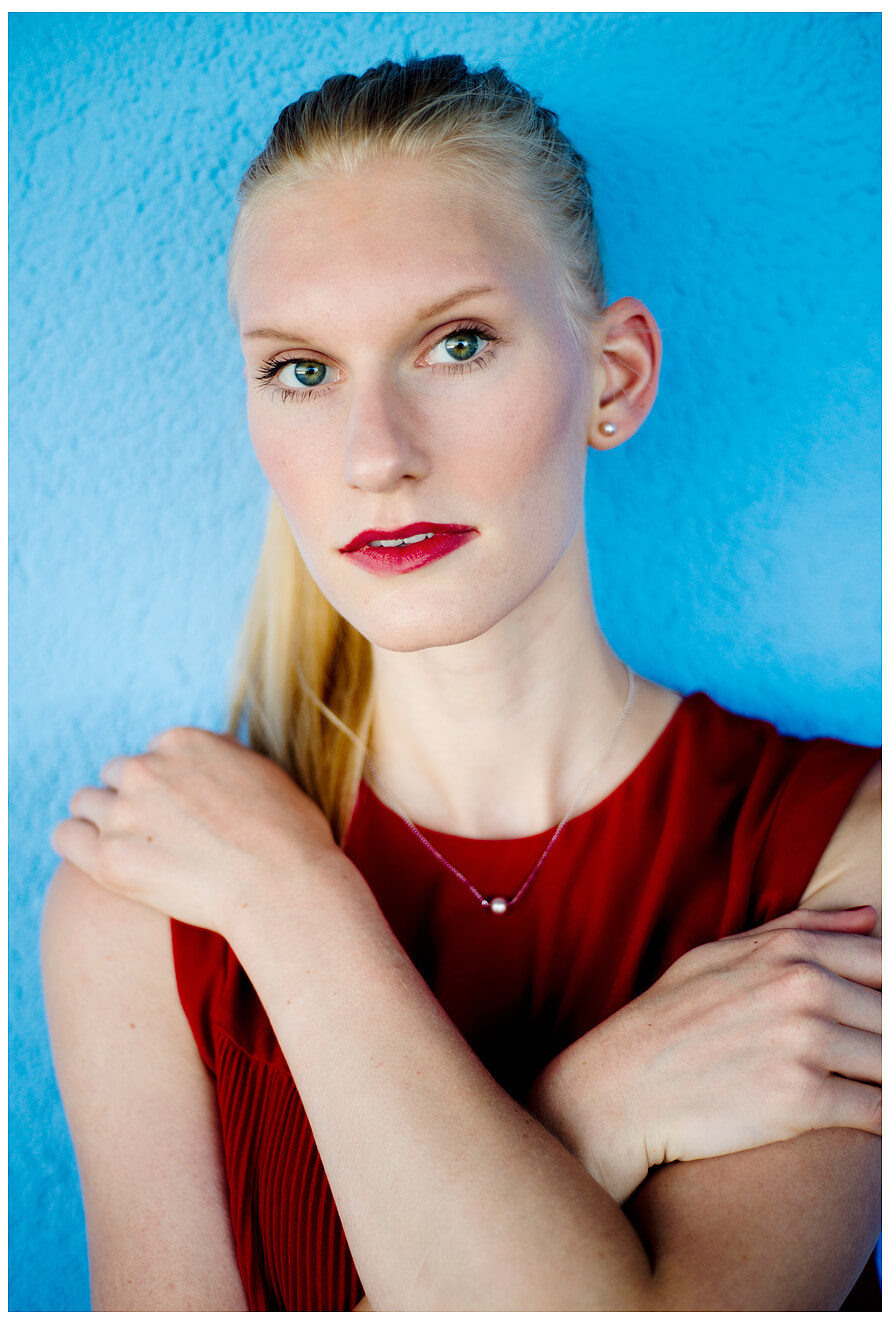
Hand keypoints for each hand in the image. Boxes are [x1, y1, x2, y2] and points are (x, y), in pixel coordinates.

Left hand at [50, 727, 339, 934]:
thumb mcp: (265, 772)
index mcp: (182, 742)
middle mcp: (147, 768)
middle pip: (116, 775)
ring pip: (86, 803)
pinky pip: (65, 837)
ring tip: (131, 851)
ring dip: (103, 822)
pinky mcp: (108, 857)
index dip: (165, 785)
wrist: (284, 888)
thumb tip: (216, 751)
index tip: (180, 812)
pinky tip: (100, 861)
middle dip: (131, 800)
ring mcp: (124, 811)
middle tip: (157, 835)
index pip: (152, 754)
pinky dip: (77, 844)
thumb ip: (227, 757)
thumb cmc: (290, 837)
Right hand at [528, 907, 880, 1203]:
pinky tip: (862, 1116)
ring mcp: (805, 1043)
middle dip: (886, 1038)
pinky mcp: (803, 1100)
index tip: (870, 1020)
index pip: (885, 963)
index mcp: (791, 952)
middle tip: (861, 1054)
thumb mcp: (722, 955)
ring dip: (885, 1076)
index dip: (889, 993)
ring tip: (858, 1082)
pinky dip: (883, 1118)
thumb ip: (801, 930)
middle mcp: (805, 990)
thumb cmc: (670, 1020)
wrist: (620, 1089)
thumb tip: (872, 918)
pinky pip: (880, 1111)